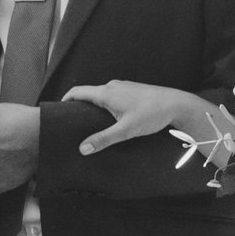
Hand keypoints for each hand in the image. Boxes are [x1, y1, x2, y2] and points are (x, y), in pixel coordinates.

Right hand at [71, 81, 224, 156]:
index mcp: (107, 92)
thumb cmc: (152, 114)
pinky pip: (112, 97)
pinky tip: (110, 120)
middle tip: (71, 123)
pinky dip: (105, 106)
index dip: (65, 100)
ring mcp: (123, 87)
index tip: (57, 112)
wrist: (177, 104)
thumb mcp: (126, 130)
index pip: (78, 92)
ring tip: (89, 124)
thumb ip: (103, 139)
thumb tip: (82, 149)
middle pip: (88, 94)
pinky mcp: (132, 91)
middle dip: (78, 106)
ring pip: (101, 96)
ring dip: (93, 107)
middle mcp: (113, 86)